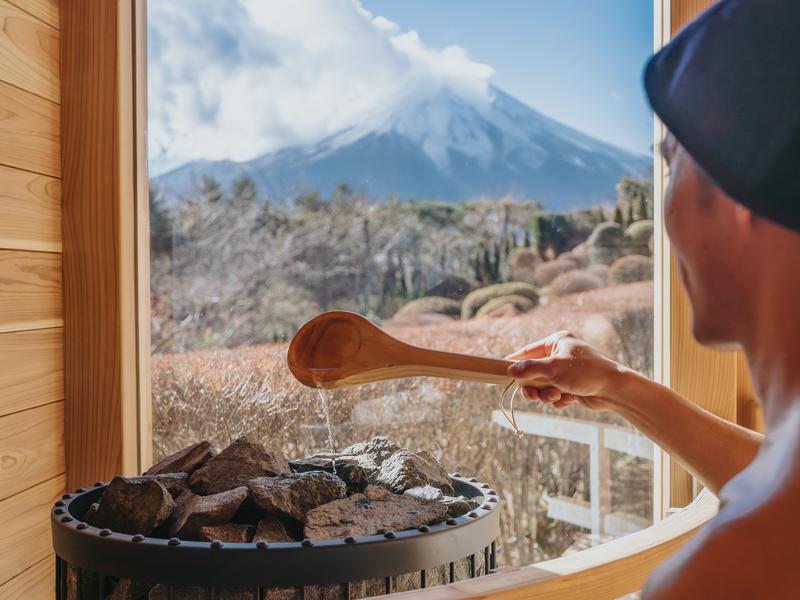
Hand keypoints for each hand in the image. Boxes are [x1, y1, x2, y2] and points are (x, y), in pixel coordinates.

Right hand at [506, 330, 632, 411]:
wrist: (613, 389)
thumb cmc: (585, 372)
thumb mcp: (552, 368)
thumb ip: (529, 369)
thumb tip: (510, 370)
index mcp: (557, 341)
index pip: (528, 350)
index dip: (515, 361)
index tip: (502, 370)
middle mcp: (561, 354)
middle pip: (534, 371)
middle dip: (534, 386)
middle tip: (533, 395)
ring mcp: (567, 371)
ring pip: (544, 386)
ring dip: (547, 394)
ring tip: (557, 396)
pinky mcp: (572, 386)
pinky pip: (555, 394)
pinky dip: (558, 399)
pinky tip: (568, 399)